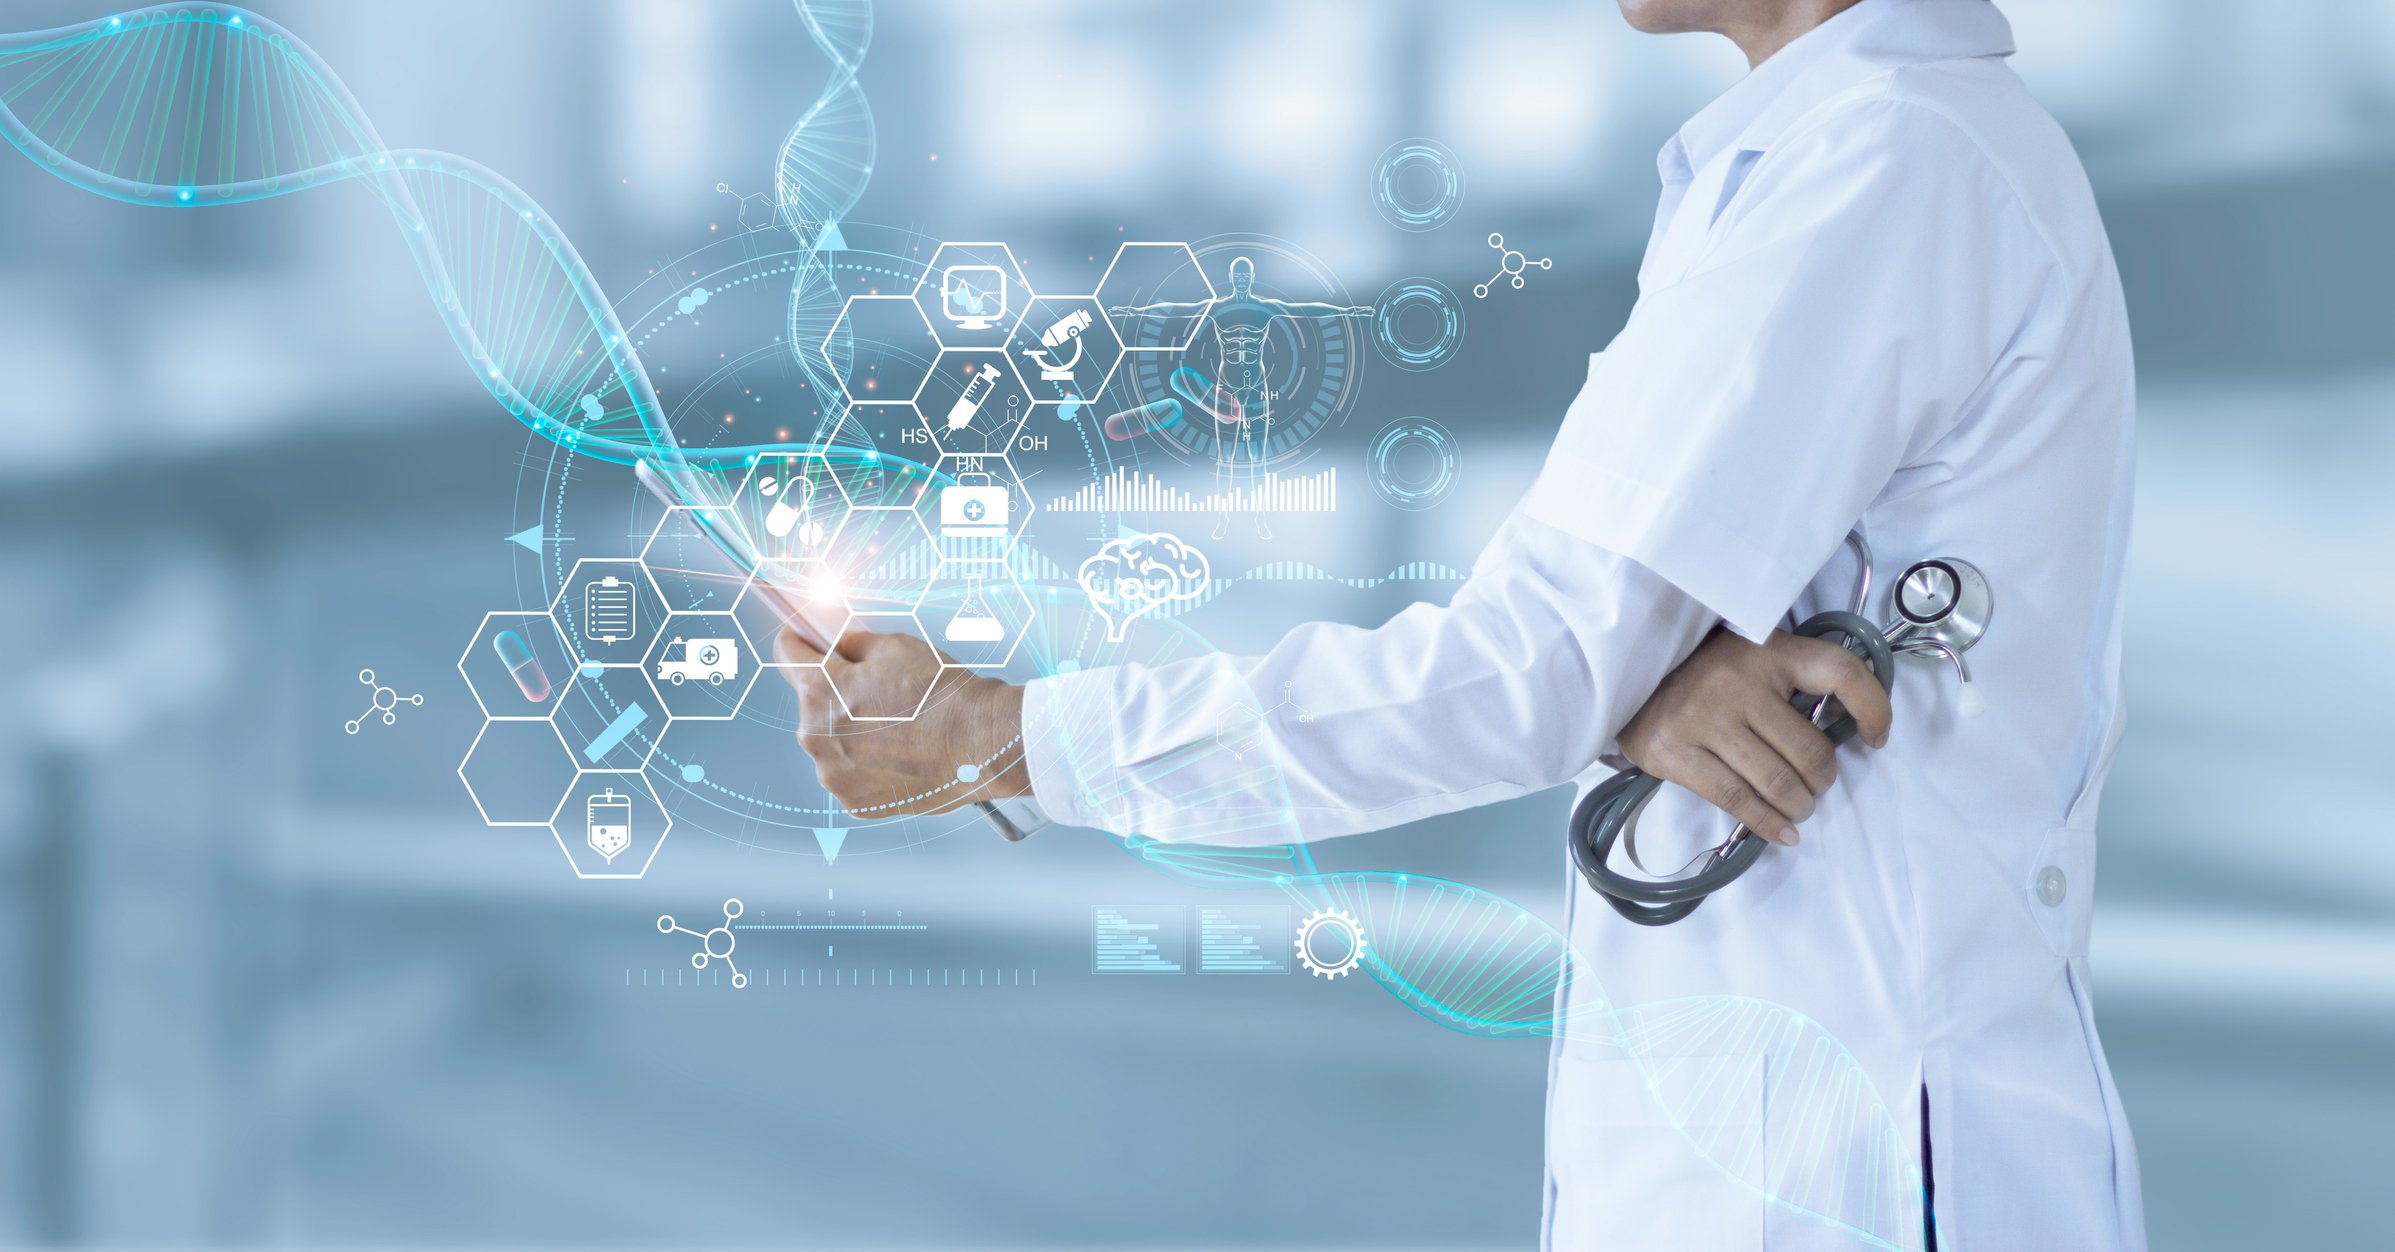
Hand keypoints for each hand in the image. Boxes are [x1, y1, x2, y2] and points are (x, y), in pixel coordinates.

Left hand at [773, 627, 1028, 816]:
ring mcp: (834, 776)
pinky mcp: (856, 803)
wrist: (982, 743)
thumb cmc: (942, 694)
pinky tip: (902, 754)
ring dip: (852, 733)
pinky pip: (851, 775)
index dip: (799, 640)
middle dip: (837, 694)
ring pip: (832, 743)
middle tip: (881, 691)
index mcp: (819, 692)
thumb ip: (852, 643)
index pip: (787, 654)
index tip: (804, 639)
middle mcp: (815, 738)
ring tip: (899, 728)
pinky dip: (869, 765)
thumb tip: (838, 642)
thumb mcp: (895, 646)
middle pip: (812, 704)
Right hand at [1617, 627, 1891, 845]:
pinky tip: (1783, 833)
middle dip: (1822, 781)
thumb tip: (1844, 723)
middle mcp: (1738, 682)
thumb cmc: (1701, 671)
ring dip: (1799, 806)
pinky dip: (1769, 824)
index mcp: (1767, 651)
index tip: (1876, 739)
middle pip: (1809, 750)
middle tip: (1816, 787)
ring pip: (1777, 782)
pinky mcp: (1676, 753)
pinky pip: (1737, 800)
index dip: (1873, 708)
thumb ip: (1791, 678)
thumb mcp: (1750, 655)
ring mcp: (1705, 718)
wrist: (1622, 674)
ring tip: (1799, 809)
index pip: (1839, 672)